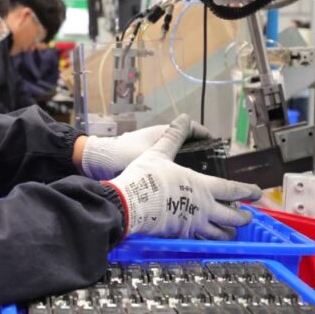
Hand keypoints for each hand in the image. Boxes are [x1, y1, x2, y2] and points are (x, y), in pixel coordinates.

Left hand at [80, 114, 208, 179]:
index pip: (192, 129)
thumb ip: (169, 158)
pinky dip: (176, 168)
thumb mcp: (149, 158)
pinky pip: (167, 162)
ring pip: (177, 153)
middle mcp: (159, 138)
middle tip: (213, 168)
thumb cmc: (122, 157)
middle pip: (187, 142)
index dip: (207, 137)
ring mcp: (152, 149)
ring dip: (188, 162)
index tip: (218, 149)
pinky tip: (180, 184)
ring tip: (201, 179)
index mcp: (163, 133)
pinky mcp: (145, 160)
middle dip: (200, 152)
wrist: (96, 161)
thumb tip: (192, 166)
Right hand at [103, 118, 261, 238]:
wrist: (128, 205)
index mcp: (202, 187)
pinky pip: (199, 241)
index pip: (232, 189)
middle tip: (249, 217)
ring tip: (231, 232)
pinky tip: (205, 239)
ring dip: (228, 233)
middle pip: (231, 217)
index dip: (247, 191)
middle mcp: (203, 208)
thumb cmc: (145, 178)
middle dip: (243, 218)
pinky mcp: (180, 236)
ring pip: (218, 234)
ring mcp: (192, 225)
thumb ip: (173, 137)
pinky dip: (206, 241)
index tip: (258, 193)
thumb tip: (182, 118)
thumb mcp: (159, 153)